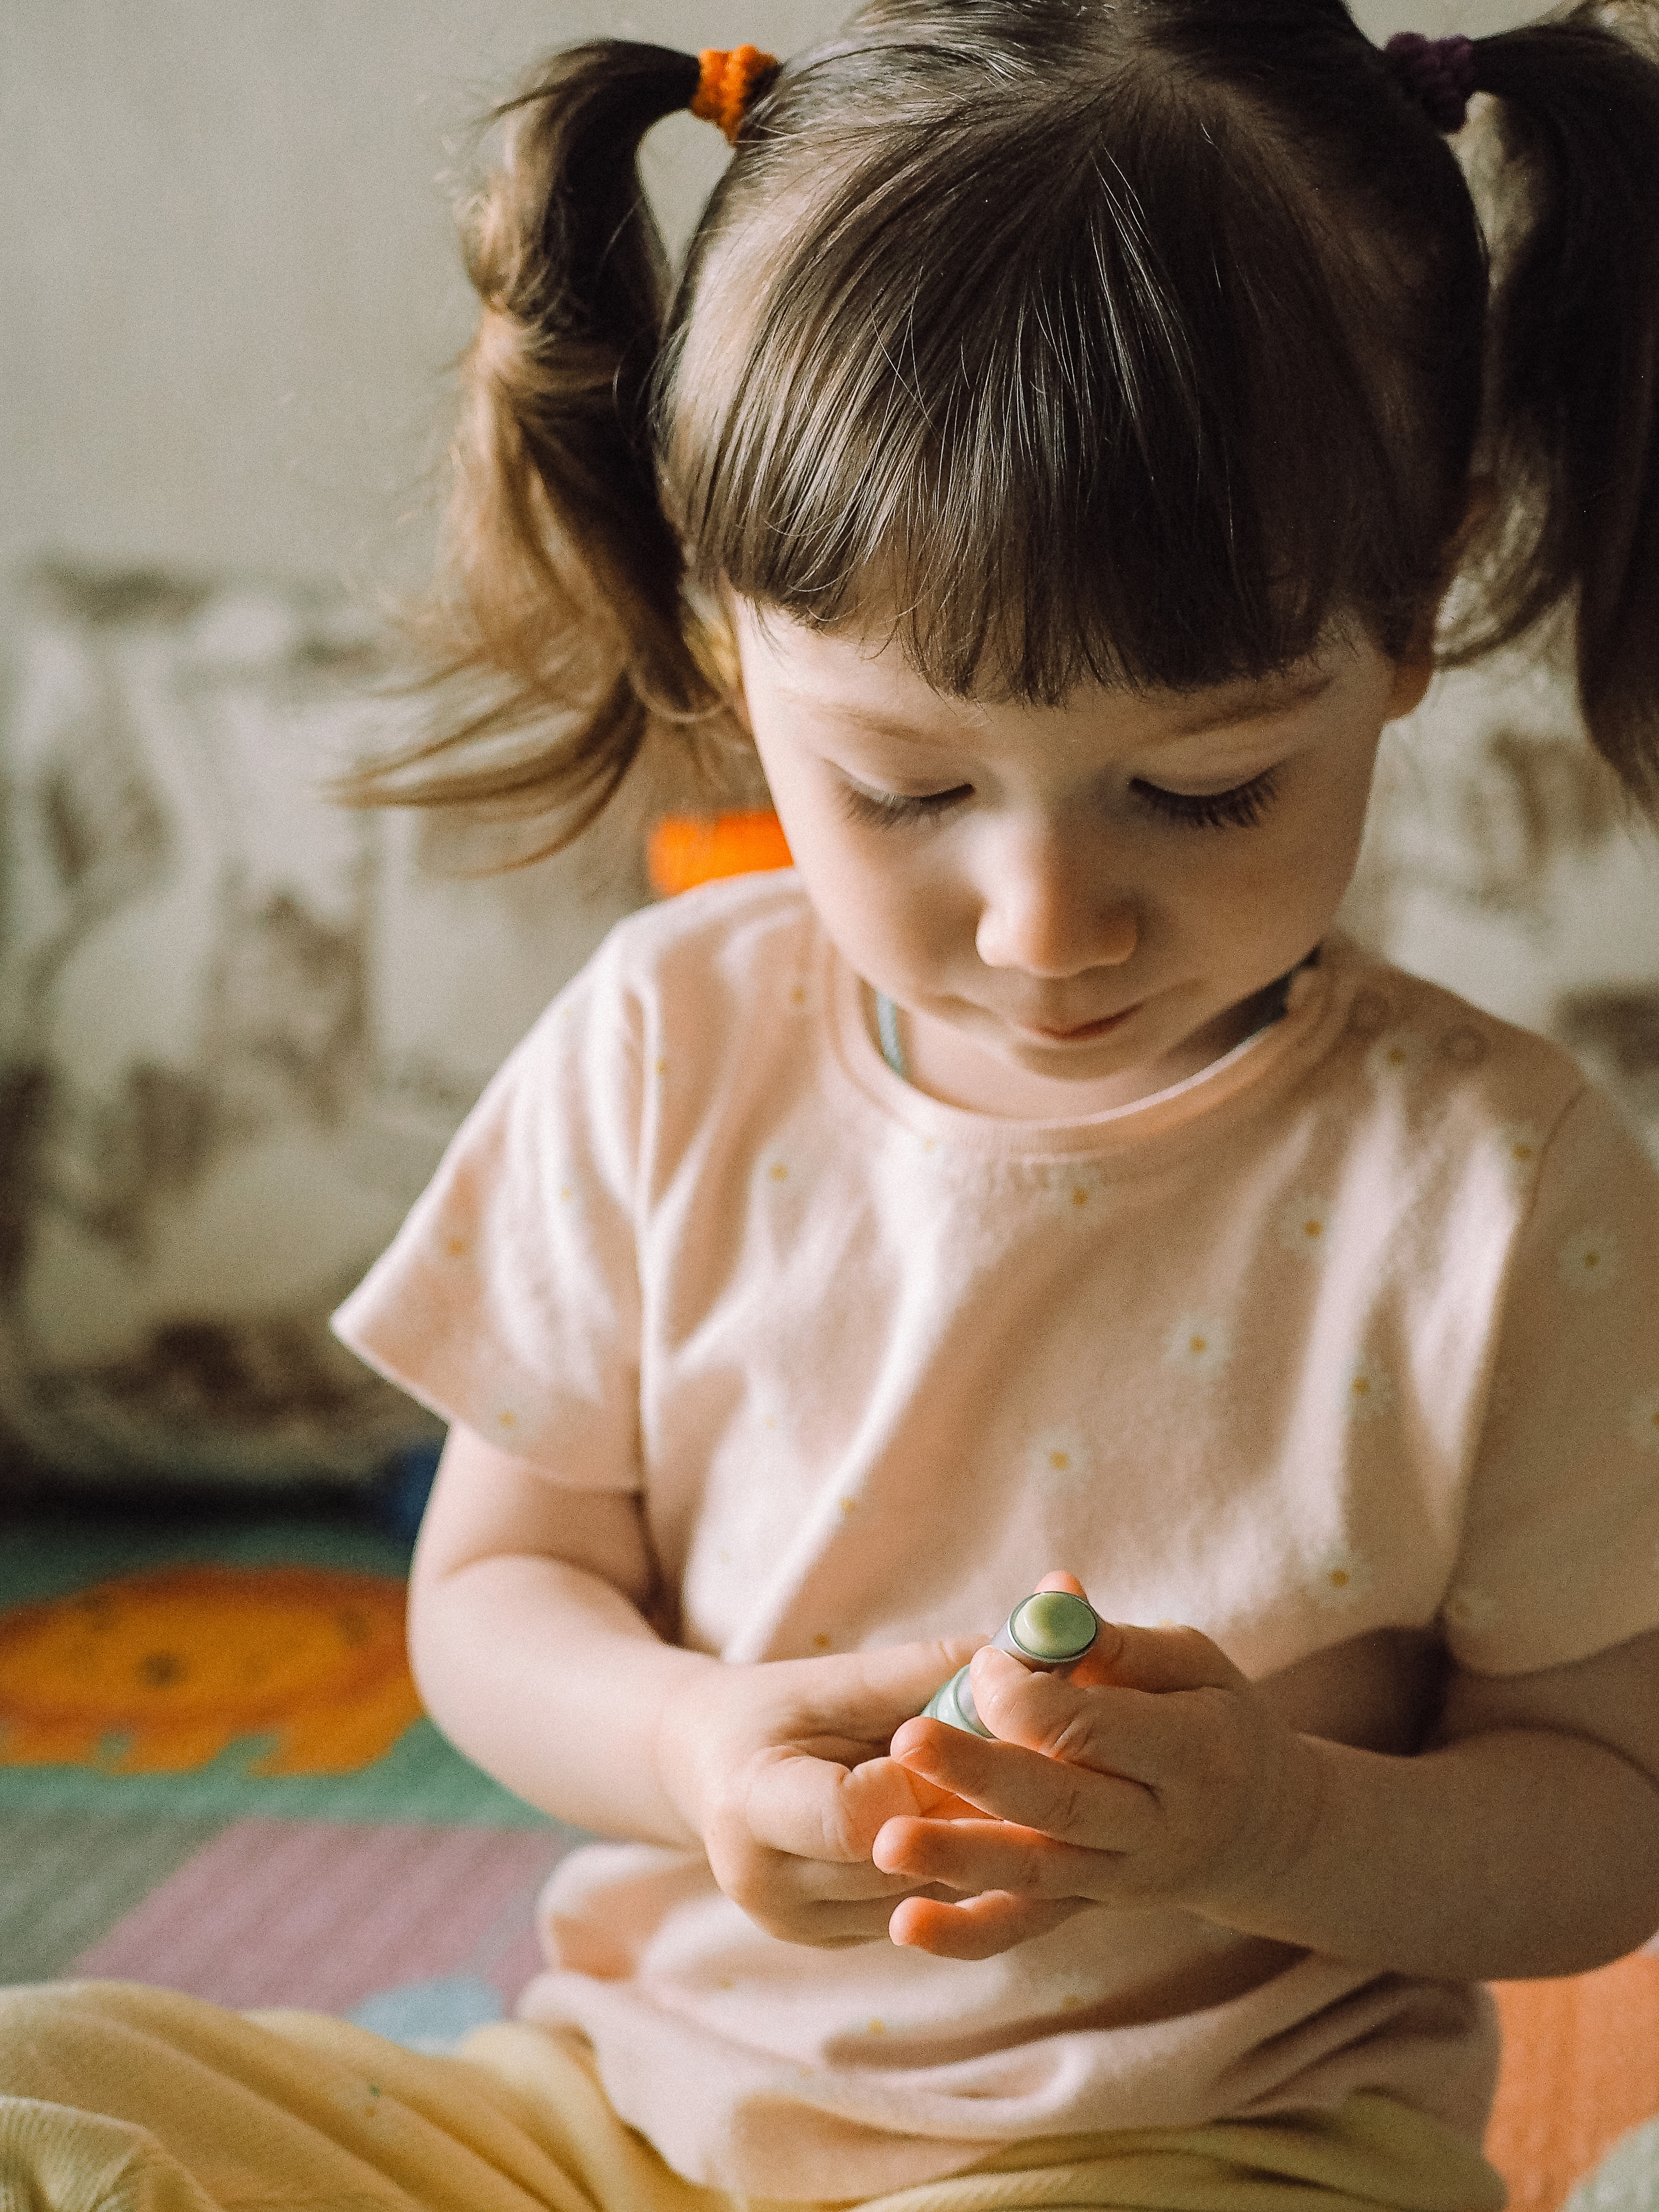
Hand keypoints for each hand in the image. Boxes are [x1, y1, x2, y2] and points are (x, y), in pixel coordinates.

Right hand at [653, 1636, 986, 1947]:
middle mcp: (763, 1883)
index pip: (855, 1817)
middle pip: (894, 1864)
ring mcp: (792, 1924)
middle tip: (1011, 1769)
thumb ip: (917, 1671)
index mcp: (750, 1805)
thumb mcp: (834, 1679)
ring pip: (915, 1898)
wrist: (709, 1765)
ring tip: (994, 1796)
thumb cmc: (775, 1709)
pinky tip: (962, 1830)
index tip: (963, 1737)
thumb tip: (1012, 1656)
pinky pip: (909, 1913)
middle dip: (958, 1813)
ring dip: (964, 1849)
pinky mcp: (824, 1941)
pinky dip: (943, 1872)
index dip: (922, 1781)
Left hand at [876, 1582, 1320, 1960]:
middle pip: (1060, 1804)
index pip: (1095, 1729)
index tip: (983, 1663)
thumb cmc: (1214, 1718)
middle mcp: (1155, 1826)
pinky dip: (964, 1934)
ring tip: (886, 1844)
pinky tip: (903, 1924)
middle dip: (980, 1773)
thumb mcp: (1189, 1664)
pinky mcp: (1086, 1905)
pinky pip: (1024, 1926)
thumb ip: (1114, 1639)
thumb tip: (1051, 1594)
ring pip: (1035, 1873)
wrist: (1261, 1829)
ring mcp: (1119, 1877)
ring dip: (958, 1859)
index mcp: (1191, 1751)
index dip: (1028, 1696)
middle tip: (906, 1738)